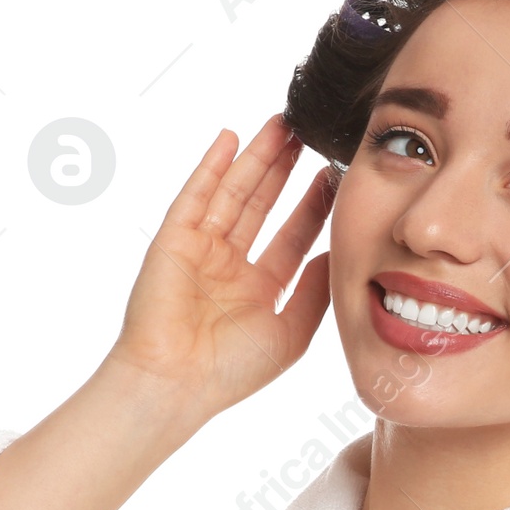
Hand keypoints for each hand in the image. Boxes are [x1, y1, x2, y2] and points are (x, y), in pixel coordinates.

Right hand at [107, 115, 333, 420]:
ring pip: (233, 194)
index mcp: (258, 290)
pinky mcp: (173, 240)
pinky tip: (229, 138)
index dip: (313, 206)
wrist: (177, 383)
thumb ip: (314, 290)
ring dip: (255, 159)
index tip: (336, 177)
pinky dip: (210, 167)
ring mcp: (199, 250)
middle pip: (263, 206)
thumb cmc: (232, 370)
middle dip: (285, 171)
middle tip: (309, 136)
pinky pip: (194, 195)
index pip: (292, 236)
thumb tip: (335, 252)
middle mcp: (229, 266)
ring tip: (281, 125)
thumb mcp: (292, 331)